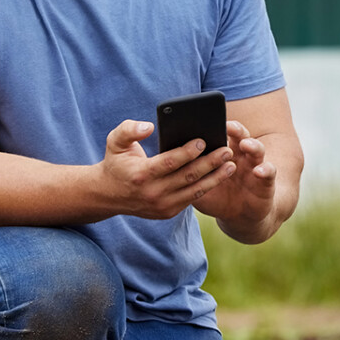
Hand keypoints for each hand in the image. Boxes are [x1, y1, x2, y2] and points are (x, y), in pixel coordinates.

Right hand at [97, 119, 235, 219]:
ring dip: (216, 178)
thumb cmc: (116, 162)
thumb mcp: (115, 141)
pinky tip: (220, 175)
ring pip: (195, 191)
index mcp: (141, 174)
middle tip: (227, 150)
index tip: (203, 140)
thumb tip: (150, 126)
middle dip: (210, 163)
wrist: (108, 195)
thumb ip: (129, 129)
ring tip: (231, 164)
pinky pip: (192, 198)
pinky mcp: (168, 212)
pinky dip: (207, 187)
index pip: (170, 162)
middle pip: (188, 177)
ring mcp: (162, 206)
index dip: (187, 152)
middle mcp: (153, 193)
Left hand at [192, 120, 280, 231]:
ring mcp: (256, 165)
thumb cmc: (216, 197)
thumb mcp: (199, 184)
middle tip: (227, 126)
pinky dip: (266, 169)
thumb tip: (165, 160)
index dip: (214, 125)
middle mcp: (242, 153)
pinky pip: (269, 171)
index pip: (220, 132)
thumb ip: (187, 171)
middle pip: (240, 135)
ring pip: (256, 148)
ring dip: (252, 145)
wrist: (240, 215)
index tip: (204, 120)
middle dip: (235, 129)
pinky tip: (259, 170)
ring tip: (245, 144)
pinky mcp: (267, 180)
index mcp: (224, 150)